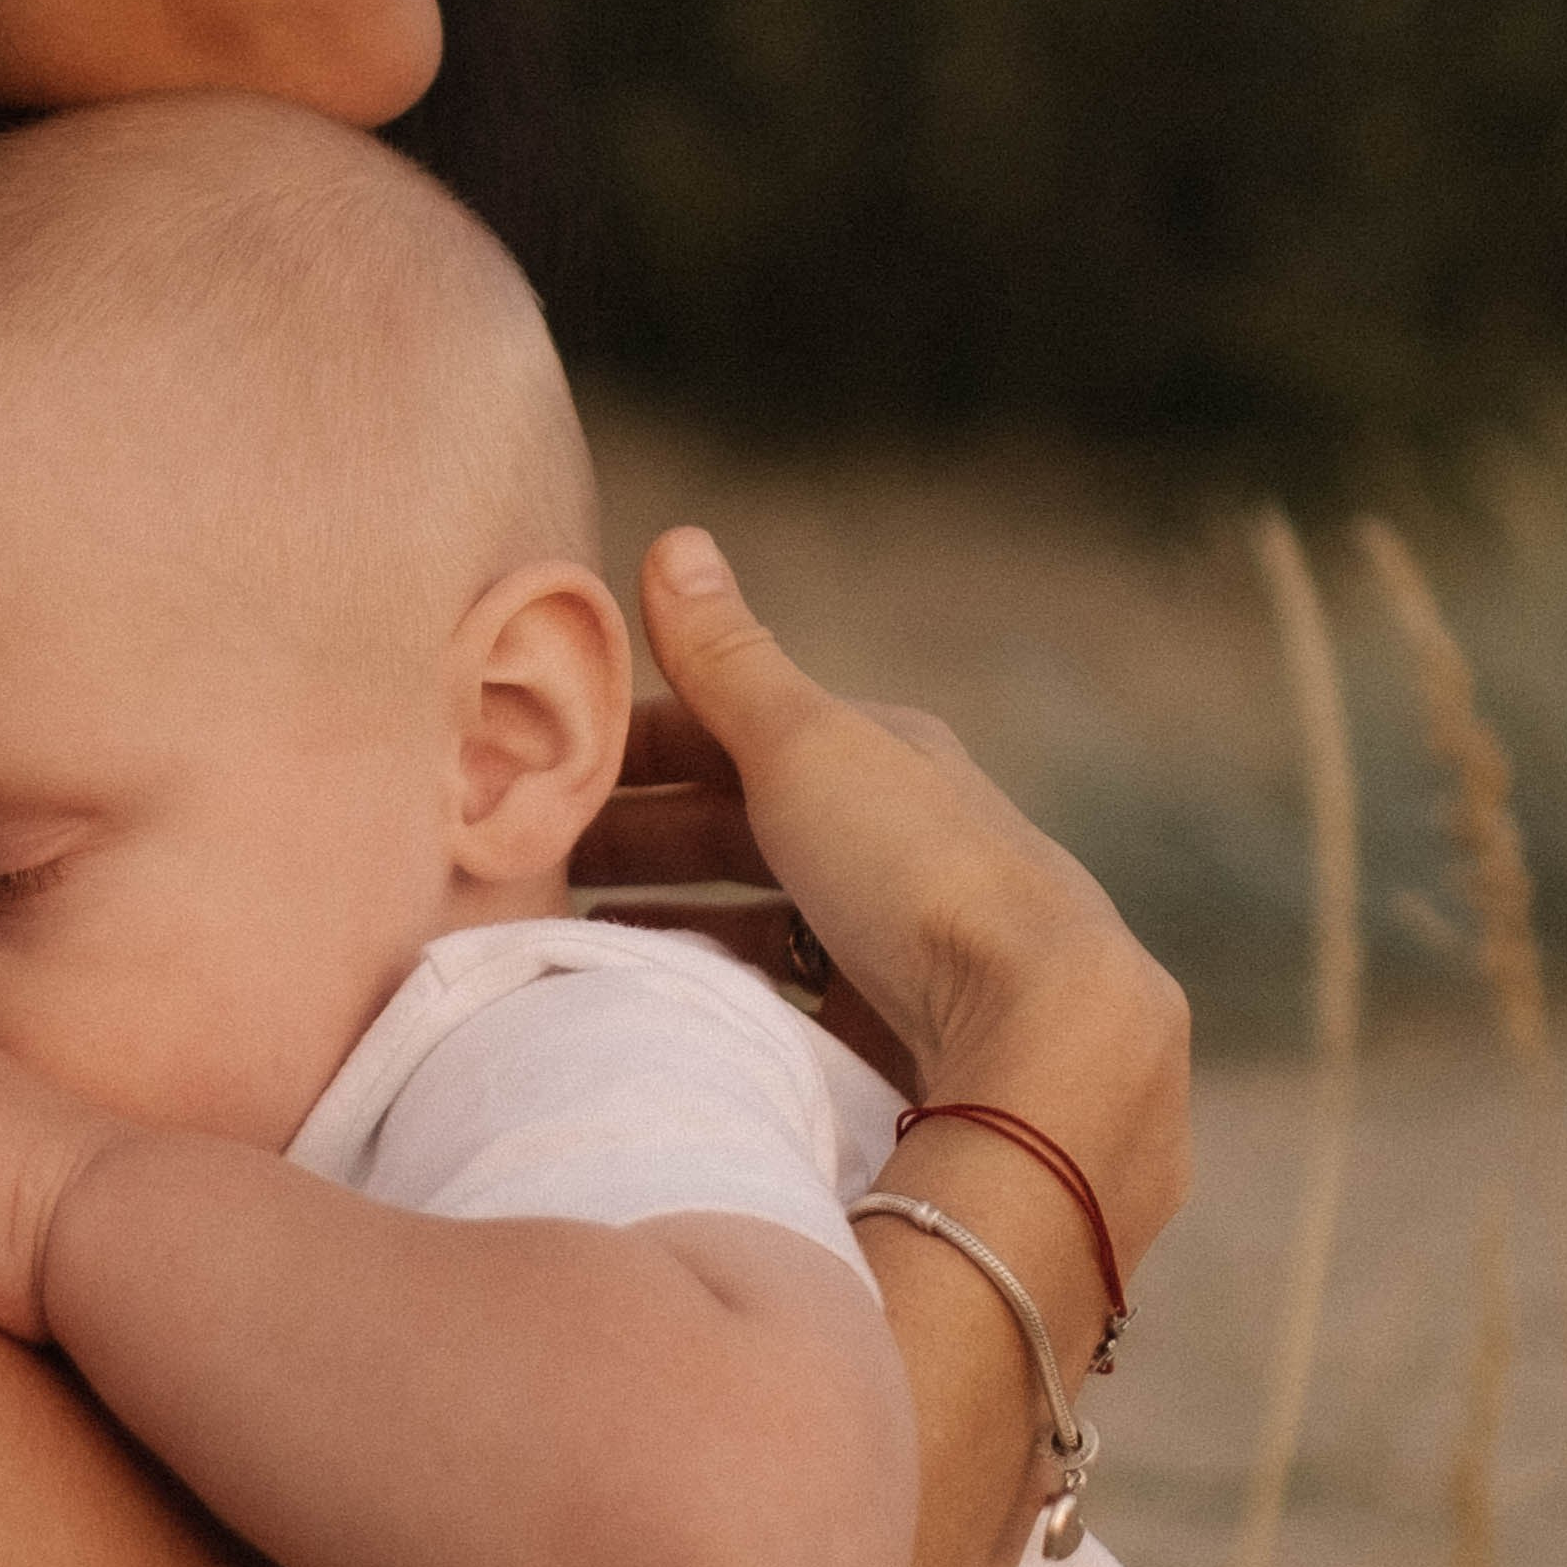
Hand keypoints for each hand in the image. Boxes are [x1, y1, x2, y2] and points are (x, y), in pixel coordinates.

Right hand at [576, 530, 1189, 1271]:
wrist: (1036, 1028)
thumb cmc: (915, 866)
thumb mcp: (804, 743)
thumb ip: (727, 659)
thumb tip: (675, 538)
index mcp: (879, 753)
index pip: (732, 730)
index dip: (636, 746)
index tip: (541, 776)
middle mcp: (892, 835)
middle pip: (736, 823)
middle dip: (636, 836)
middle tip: (530, 863)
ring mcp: (892, 934)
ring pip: (753, 908)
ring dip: (666, 913)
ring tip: (570, 937)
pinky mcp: (888, 1024)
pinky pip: (777, 987)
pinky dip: (713, 981)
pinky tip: (662, 1002)